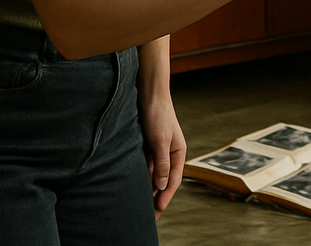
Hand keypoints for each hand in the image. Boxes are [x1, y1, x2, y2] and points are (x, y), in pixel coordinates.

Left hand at [139, 93, 186, 217]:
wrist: (148, 94)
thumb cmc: (158, 115)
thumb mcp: (161, 141)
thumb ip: (162, 164)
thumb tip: (163, 186)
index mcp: (178, 152)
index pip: (173, 180)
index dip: (165, 197)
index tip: (157, 212)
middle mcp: (169, 153)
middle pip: (163, 180)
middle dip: (156, 197)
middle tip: (148, 216)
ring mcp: (157, 150)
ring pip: (152, 175)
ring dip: (147, 189)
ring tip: (139, 206)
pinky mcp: (146, 147)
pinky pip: (144, 167)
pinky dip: (140, 178)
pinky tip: (133, 187)